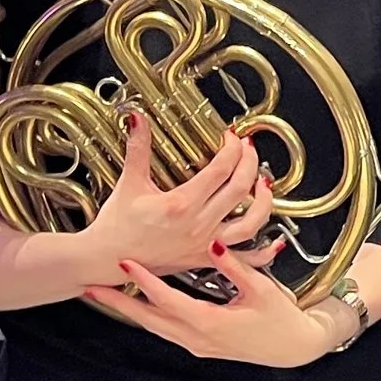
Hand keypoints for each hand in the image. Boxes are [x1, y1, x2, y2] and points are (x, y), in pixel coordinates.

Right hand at [79, 115, 273, 279]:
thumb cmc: (116, 225)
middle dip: (250, 164)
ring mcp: (204, 244)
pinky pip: (243, 260)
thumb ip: (137, 149)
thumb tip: (137, 119)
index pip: (220, 170)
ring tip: (264, 183)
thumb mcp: (129, 183)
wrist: (105, 260)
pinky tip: (274, 241)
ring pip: (250, 224)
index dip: (232, 150)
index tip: (231, 137)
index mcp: (180, 204)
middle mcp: (197, 225)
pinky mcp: (205, 259)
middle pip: (239, 190)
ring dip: (263, 203)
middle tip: (249, 148)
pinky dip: (264, 253)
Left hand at [81, 242, 349, 368]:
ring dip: (128, 310)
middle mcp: (197, 338)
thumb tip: (213, 243)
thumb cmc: (283, 319)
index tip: (125, 263)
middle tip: (90, 286)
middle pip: (147, 318)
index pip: (167, 299)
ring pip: (153, 326)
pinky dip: (148, 315)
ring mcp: (197, 345)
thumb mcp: (261, 289)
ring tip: (105, 294)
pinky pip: (165, 329)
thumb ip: (235, 266)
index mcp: (210, 323)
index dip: (144, 280)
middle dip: (117, 302)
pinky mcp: (201, 346)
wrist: (296, 348)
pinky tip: (139, 305)